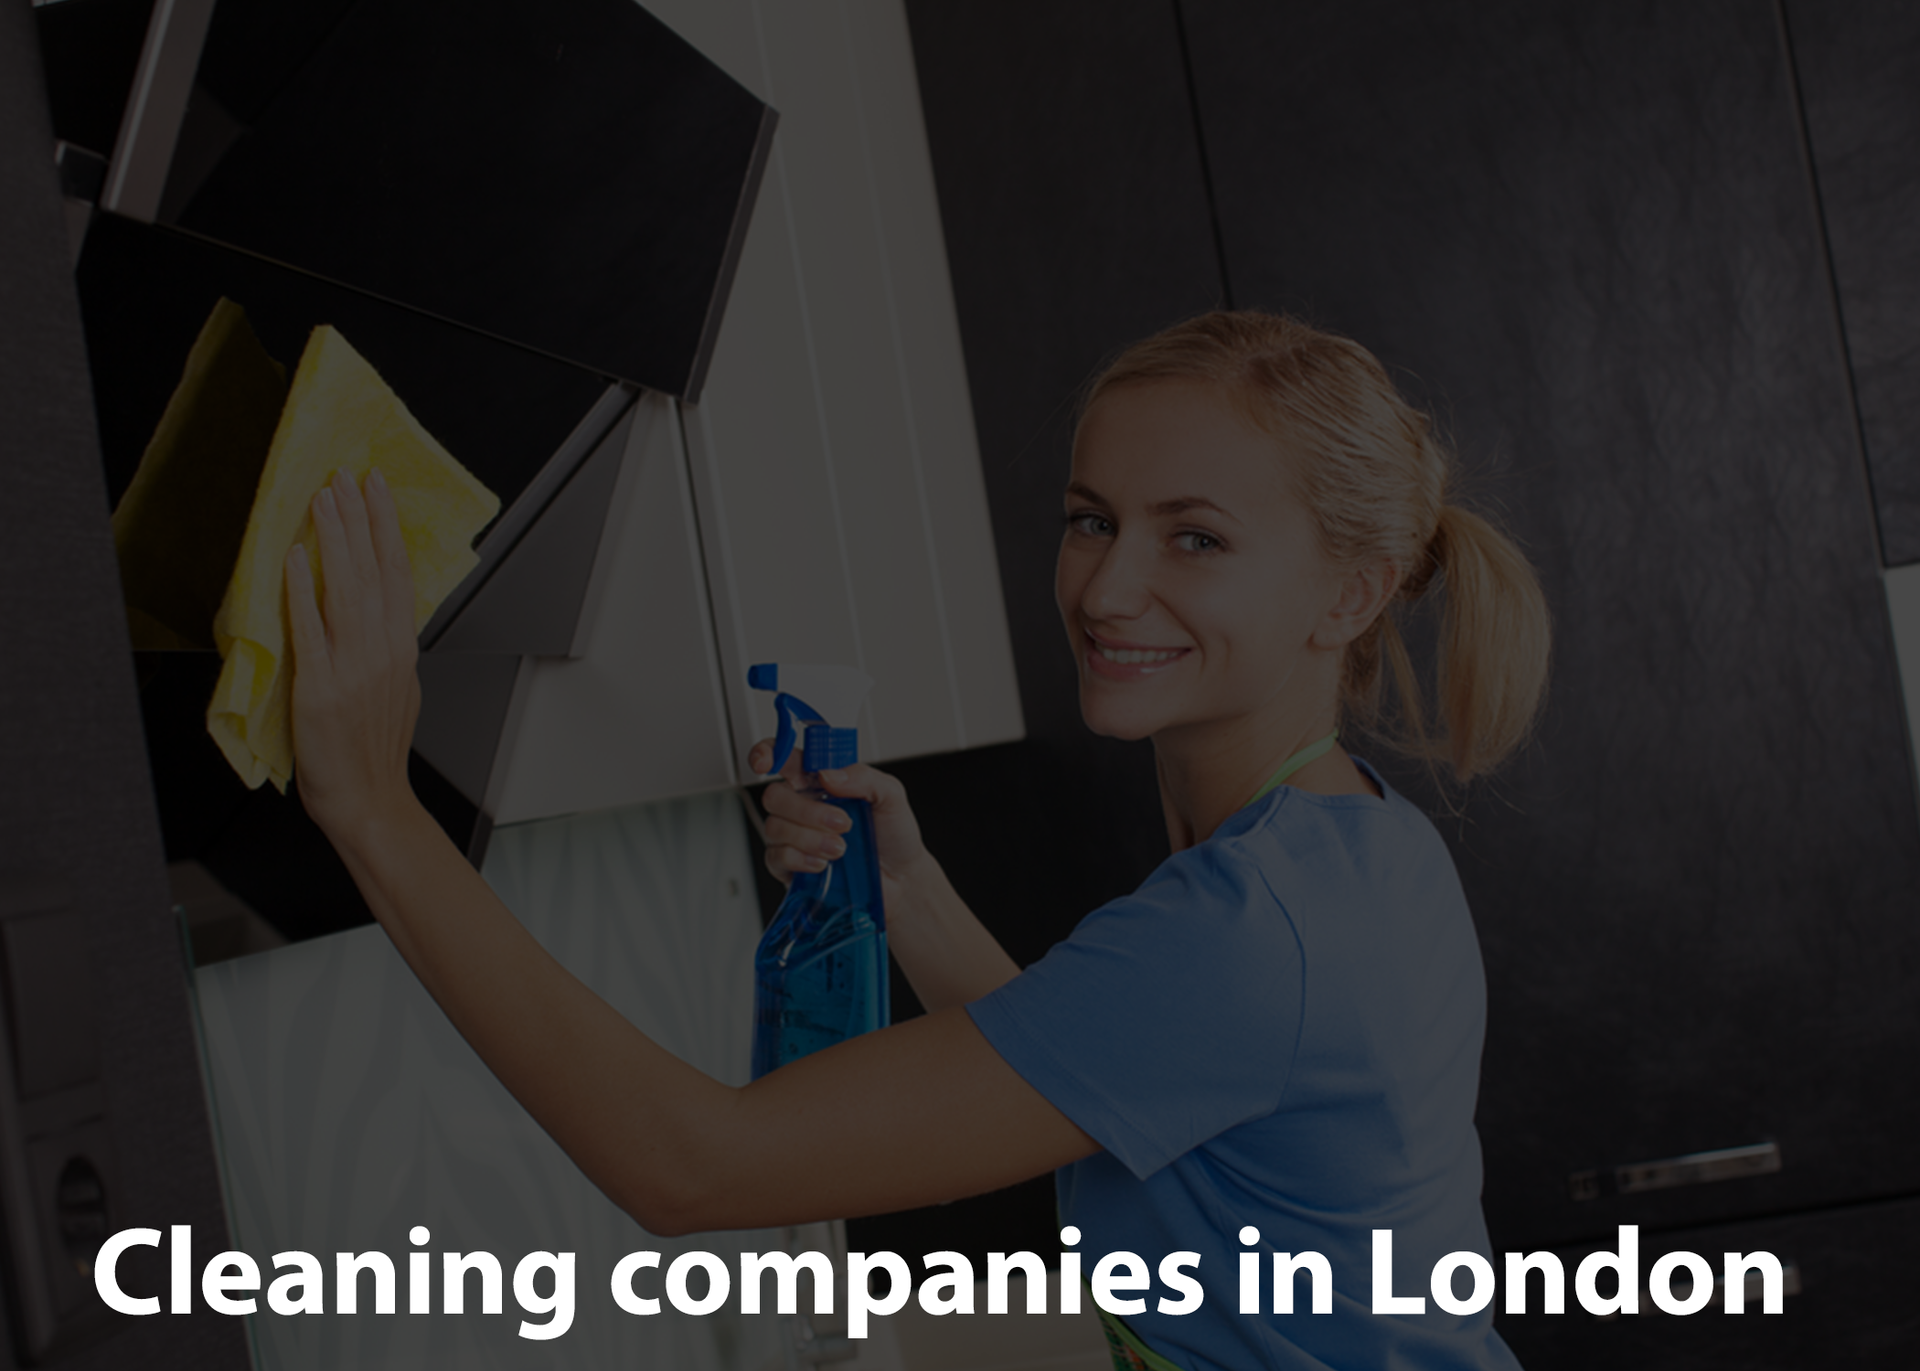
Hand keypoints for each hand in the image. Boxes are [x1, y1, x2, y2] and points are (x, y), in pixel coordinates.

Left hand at [284, 467, 420, 845]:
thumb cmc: (374, 753)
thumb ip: (385, 648)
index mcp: (401, 651)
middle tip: (346, 476)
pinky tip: (298, 559)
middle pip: (374, 572)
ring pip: (348, 590)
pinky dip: (304, 592)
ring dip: (336, 540)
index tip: (376, 489)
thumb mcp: (397, 690)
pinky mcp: (321, 689)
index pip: (399, 574)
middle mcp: (383, 653)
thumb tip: (375, 613)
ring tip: (324, 500)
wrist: (369, 801)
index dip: (387, 528)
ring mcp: (354, 669)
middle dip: (360, 519)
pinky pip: (312, 630)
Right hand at [750, 740, 933, 906]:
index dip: (768, 753)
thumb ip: (864, 777)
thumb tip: (830, 774)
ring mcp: (795, 836)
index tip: (767, 762)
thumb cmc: (894, 836)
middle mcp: (804, 806)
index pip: (786, 759)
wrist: (901, 879)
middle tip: (841, 822)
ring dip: (810, 838)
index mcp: (822, 782)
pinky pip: (776, 857)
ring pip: (775, 827)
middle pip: (774, 796)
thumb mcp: (891, 796)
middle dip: (806, 810)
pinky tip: (823, 863)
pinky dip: (800, 859)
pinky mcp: (791, 866)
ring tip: (840, 847)